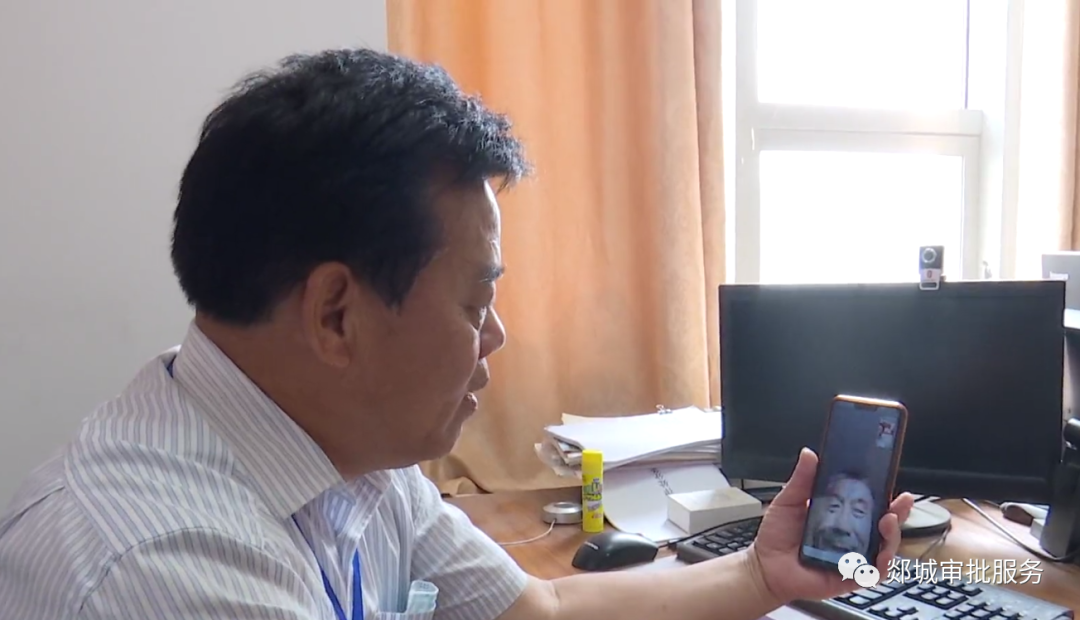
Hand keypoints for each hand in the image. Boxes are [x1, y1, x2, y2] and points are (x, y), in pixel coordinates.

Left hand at [748, 448, 914, 603]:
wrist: (764, 566)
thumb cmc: (776, 536)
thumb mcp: (788, 501)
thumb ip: (802, 479)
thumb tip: (809, 454)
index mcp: (839, 516)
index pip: (869, 503)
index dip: (884, 493)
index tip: (891, 479)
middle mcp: (851, 536)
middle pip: (884, 524)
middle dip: (898, 513)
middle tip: (901, 502)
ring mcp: (852, 557)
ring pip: (885, 547)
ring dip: (892, 535)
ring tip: (887, 522)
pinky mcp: (849, 577)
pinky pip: (873, 573)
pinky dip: (881, 564)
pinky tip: (880, 554)